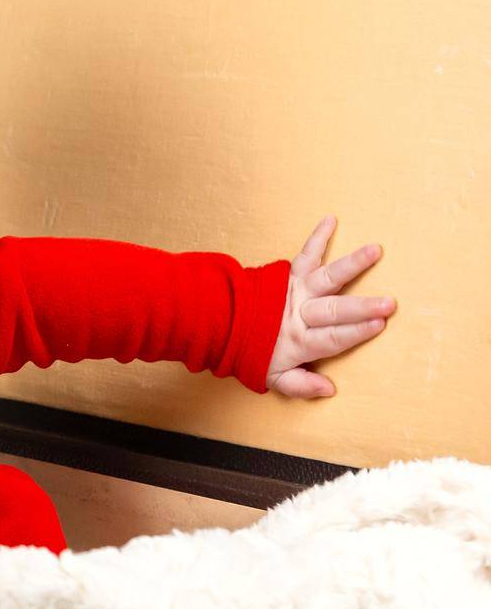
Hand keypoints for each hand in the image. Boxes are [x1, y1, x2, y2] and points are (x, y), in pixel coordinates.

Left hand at [266, 215, 395, 398]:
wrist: (221, 324)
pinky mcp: (289, 274)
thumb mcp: (272, 377)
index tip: (379, 325)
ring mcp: (295, 291)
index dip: (355, 332)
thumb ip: (300, 385)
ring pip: (326, 277)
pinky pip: (305, 253)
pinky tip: (331, 219)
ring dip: (351, 264)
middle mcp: (300, 314)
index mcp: (300, 341)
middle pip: (334, 310)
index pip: (333, 338)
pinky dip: (317, 236)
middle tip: (388, 302)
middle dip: (362, 307)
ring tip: (374, 250)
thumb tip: (329, 389)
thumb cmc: (253, 352)